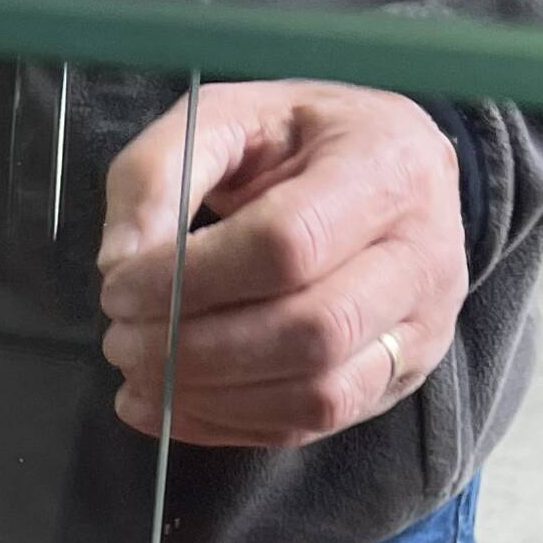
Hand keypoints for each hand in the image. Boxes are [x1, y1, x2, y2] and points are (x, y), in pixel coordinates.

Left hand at [96, 82, 468, 448]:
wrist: (389, 172)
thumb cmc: (301, 141)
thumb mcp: (227, 117)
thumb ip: (160, 172)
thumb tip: (120, 263)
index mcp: (387, 164)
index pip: (289, 243)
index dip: (191, 280)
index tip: (119, 288)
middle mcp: (424, 253)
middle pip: (310, 330)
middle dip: (194, 348)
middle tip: (122, 340)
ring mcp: (421, 327)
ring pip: (317, 394)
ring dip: (209, 397)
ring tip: (141, 373)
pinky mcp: (399, 378)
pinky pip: (312, 425)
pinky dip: (228, 425)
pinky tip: (169, 405)